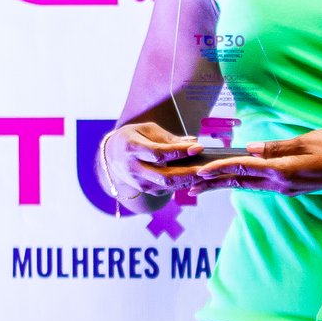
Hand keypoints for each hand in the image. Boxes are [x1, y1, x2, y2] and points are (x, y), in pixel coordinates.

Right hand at [102, 119, 219, 206]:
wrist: (113, 155)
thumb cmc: (134, 137)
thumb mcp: (147, 130)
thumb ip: (169, 138)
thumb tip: (193, 142)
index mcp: (131, 148)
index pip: (158, 153)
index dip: (179, 151)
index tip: (199, 148)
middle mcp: (133, 168)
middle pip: (164, 176)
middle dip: (189, 173)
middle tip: (208, 168)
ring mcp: (139, 182)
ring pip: (167, 186)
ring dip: (189, 181)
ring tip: (207, 174)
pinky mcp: (146, 189)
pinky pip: (167, 190)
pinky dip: (183, 184)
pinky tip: (197, 178)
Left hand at [196, 131, 321, 194]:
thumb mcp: (307, 140)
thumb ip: (277, 146)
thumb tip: (250, 147)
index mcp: (282, 170)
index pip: (243, 167)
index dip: (219, 168)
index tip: (199, 170)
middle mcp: (280, 183)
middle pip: (240, 182)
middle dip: (213, 183)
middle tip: (189, 186)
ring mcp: (286, 188)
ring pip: (248, 186)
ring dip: (225, 185)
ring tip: (204, 187)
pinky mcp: (291, 187)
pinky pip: (260, 186)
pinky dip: (243, 183)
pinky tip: (234, 182)